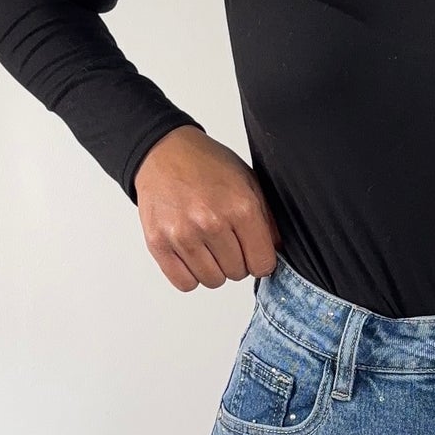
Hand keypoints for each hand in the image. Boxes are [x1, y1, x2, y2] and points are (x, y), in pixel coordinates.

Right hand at [134, 124, 279, 290]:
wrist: (163, 152)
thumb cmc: (207, 166)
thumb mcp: (249, 183)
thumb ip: (267, 221)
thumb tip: (275, 253)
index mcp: (240, 207)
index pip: (262, 264)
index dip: (260, 260)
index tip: (252, 251)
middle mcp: (211, 222)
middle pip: (237, 274)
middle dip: (236, 260)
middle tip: (226, 239)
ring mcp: (182, 234)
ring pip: (212, 281)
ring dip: (213, 268)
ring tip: (207, 243)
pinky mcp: (158, 243)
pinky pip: (185, 283)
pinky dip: (191, 274)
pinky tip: (192, 253)